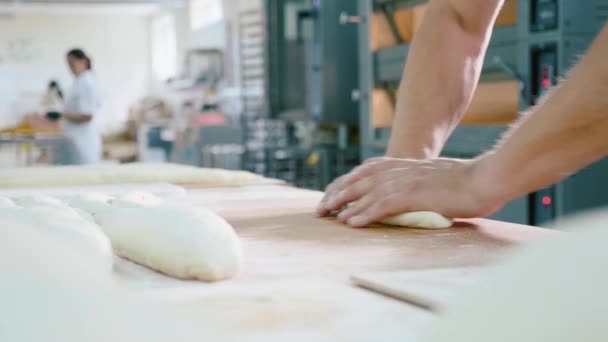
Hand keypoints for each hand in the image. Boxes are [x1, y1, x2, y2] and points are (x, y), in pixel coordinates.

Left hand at [317, 157, 502, 226]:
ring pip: (366, 192)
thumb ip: (417, 182)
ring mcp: (407, 181)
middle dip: (336, 192)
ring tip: (327, 214)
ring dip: (343, 204)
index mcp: (406, 165)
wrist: (487, 178)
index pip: (367, 170)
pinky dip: (365, 214)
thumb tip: (407, 194)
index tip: (331, 192)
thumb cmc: (467, 181)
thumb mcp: (435, 177)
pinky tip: (352, 222)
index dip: (346, 181)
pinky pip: (383, 205)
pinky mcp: (415, 194)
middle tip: (320, 207)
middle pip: (359, 179)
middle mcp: (401, 170)